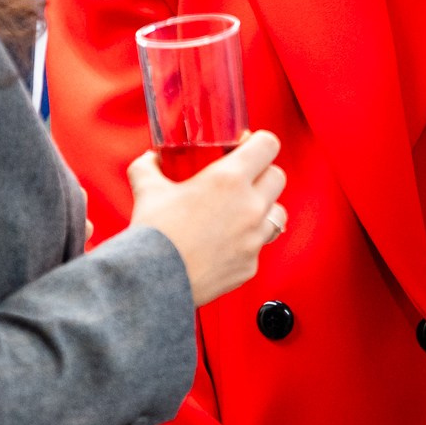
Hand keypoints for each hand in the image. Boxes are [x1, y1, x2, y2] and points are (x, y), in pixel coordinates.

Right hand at [127, 131, 286, 306]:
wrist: (152, 282)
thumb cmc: (153, 234)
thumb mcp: (147, 189)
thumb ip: (149, 166)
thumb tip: (151, 158)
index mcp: (229, 179)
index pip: (268, 145)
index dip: (259, 142)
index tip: (246, 147)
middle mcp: (250, 207)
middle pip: (278, 176)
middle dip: (261, 174)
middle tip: (240, 180)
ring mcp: (254, 238)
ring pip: (278, 213)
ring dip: (264, 208)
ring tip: (238, 213)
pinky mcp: (251, 265)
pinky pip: (259, 246)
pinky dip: (246, 242)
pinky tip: (224, 243)